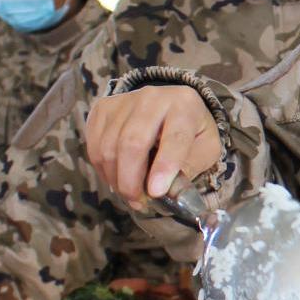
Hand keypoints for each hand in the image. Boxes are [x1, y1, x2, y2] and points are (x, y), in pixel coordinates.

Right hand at [85, 86, 222, 206]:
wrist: (169, 105)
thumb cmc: (190, 131)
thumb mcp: (205, 148)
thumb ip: (190, 168)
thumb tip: (167, 191)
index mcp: (185, 105)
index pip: (174, 137)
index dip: (164, 167)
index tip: (156, 192)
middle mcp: (152, 97)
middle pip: (133, 142)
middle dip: (131, 180)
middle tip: (137, 202)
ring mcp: (124, 100)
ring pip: (109, 147)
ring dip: (115, 178)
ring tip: (129, 192)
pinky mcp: (103, 108)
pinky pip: (94, 145)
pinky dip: (102, 169)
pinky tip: (116, 176)